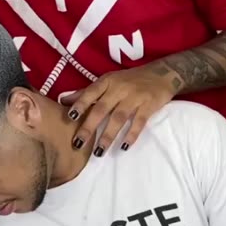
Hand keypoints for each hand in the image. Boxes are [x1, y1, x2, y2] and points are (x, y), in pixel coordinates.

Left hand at [61, 65, 176, 156]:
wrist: (162, 73)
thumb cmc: (129, 80)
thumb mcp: (107, 81)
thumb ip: (87, 92)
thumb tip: (63, 100)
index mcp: (107, 82)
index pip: (91, 93)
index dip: (80, 104)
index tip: (70, 117)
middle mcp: (119, 88)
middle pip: (102, 109)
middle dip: (89, 127)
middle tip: (78, 143)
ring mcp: (135, 97)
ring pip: (119, 118)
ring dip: (108, 135)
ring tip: (99, 152)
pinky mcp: (149, 105)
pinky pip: (139, 122)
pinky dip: (132, 134)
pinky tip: (124, 147)